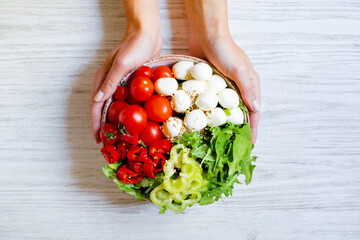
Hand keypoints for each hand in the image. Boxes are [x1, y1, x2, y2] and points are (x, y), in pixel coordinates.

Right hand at [91, 30, 161, 142]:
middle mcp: (110, 85)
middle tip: (111, 144)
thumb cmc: (134, 46)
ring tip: (123, 138)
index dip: (96, 124)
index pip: (96, 106)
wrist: (147, 35)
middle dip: (107, 127)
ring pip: (118, 108)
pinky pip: (130, 102)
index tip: (98, 139)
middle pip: (106, 110)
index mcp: (103, 79)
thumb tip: (98, 100)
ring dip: (119, 122)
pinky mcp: (132, 86)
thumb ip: (111, 81)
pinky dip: (130, 113)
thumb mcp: (122, 63)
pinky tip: (136, 123)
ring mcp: (122, 86)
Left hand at [185, 0, 260, 143]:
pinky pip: (211, 104)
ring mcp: (223, 89)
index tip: (250, 145)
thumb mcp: (239, 68)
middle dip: (238, 131)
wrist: (206, 35)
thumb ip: (247, 87)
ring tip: (218, 140)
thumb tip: (256, 109)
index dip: (252, 130)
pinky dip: (209, 115)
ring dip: (222, 126)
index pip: (253, 113)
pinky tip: (203, 124)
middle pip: (239, 115)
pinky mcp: (210, 87)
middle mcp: (237, 90)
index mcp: (249, 86)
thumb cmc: (225, 50)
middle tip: (233, 147)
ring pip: (224, 112)